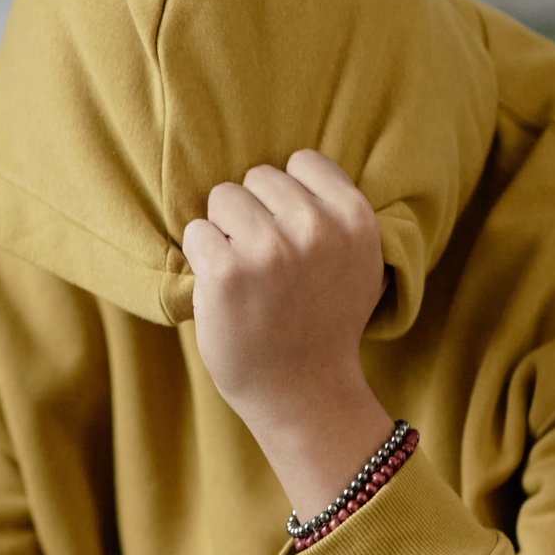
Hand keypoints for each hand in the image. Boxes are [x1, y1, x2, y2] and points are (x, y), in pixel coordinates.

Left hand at [183, 150, 397, 516]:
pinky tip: (222, 289)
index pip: (303, 162)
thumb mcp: (359, 262)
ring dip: (223, 231)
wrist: (303, 393)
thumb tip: (294, 166)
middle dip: (253, 213)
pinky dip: (200, 258)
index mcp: (354, 218)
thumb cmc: (322, 324)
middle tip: (266, 264)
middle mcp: (315, 228)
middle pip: (257, 178)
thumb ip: (336, 215)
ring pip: (223, 197)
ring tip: (244, 274)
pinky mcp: (226, 272)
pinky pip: (195, 232)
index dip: (287, 196)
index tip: (290, 234)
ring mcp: (270, 249)